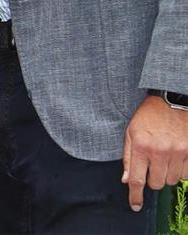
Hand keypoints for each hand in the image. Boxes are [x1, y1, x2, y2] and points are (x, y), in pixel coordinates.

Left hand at [122, 94, 187, 210]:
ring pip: (172, 180)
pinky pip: (186, 175)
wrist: (172, 101)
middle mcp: (160, 151)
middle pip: (156, 183)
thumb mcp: (131, 132)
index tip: (135, 206)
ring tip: (164, 158)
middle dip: (152, 178)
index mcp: (141, 146)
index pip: (137, 179)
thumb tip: (127, 180)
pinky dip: (181, 171)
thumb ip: (129, 157)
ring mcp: (178, 153)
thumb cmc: (148, 116)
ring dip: (167, 174)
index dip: (135, 196)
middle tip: (152, 165)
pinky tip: (176, 158)